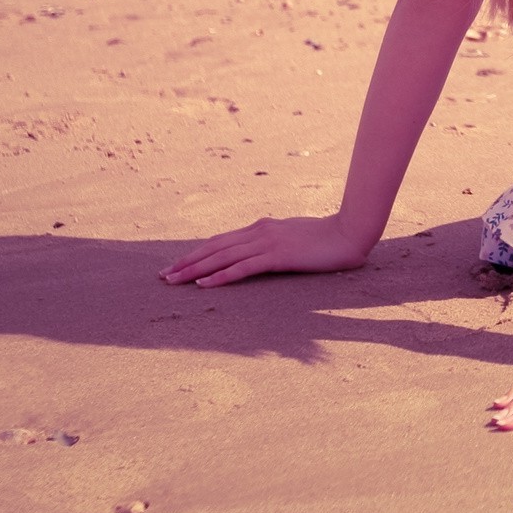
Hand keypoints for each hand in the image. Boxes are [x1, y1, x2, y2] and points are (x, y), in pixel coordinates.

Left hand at [158, 214, 371, 286]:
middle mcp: (260, 231)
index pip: (221, 241)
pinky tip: (203, 285)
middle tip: (162, 276)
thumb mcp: (295, 239)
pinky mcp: (278, 256)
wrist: (351, 232)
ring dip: (194, 270)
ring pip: (222, 256)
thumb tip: (262, 256)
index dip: (196, 253)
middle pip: (214, 247)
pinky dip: (220, 276)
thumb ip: (276, 244)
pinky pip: (242, 268)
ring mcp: (268, 242)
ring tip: (173, 281)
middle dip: (186, 262)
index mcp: (262, 227)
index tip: (176, 265)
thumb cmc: (327, 238)